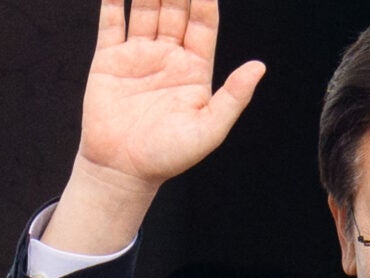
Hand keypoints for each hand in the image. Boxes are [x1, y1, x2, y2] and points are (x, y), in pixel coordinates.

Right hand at [43, 0, 263, 253]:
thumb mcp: (210, 129)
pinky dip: (114, 1)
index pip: (202, 24)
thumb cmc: (170, 155)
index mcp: (195, 69)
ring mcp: (139, 56)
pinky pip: (111, 23)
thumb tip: (259, 67)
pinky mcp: (109, 61)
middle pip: (175, 10)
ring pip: (146, 10)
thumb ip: (233, 96)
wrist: (124, 170)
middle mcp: (169, 57)